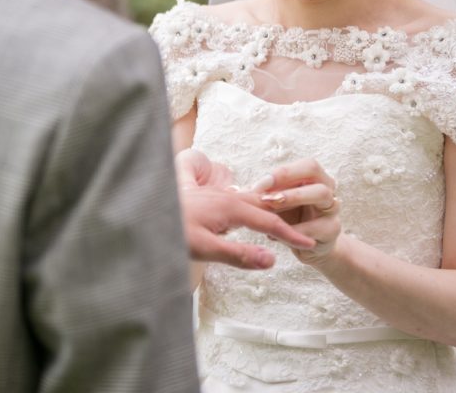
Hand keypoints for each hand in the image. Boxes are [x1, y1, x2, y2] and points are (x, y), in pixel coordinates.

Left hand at [176, 149, 315, 269]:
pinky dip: (255, 208)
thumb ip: (239, 254)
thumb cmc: (172, 231)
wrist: (146, 212)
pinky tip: (252, 213)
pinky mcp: (210, 199)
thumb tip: (272, 259)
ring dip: (272, 210)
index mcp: (231, 208)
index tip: (309, 245)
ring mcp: (218, 196)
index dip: (290, 234)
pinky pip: (241, 201)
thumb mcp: (204, 249)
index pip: (269, 222)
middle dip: (287, 217)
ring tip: (288, 220)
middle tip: (306, 231)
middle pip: (265, 206)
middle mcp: (227, 198)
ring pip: (253, 201)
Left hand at [256, 157, 340, 265]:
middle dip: (288, 180)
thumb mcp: (275, 205)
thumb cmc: (289, 219)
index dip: (282, 172)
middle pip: (314, 171)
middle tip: (266, 195)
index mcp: (312, 177)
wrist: (308, 247)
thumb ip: (261, 195)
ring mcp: (332, 208)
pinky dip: (295, 230)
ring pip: (322, 194)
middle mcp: (326, 187)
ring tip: (273, 207)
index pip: (302, 163)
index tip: (258, 186)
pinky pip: (318, 226)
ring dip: (294, 198)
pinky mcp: (332, 230)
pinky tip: (277, 237)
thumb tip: (233, 190)